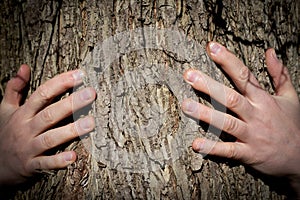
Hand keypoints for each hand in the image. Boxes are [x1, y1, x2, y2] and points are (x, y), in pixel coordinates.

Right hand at [0, 65, 95, 184]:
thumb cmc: (6, 133)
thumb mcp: (6, 109)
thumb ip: (14, 88)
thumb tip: (24, 67)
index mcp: (22, 114)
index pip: (43, 94)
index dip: (61, 83)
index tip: (80, 75)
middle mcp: (26, 129)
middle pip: (50, 114)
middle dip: (71, 103)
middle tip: (91, 94)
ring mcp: (29, 148)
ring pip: (51, 138)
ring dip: (71, 131)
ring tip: (91, 123)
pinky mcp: (32, 165)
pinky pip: (46, 163)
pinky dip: (58, 161)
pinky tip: (73, 157)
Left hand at [182, 42, 299, 192]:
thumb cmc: (293, 125)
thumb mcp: (291, 97)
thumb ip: (280, 74)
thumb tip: (270, 51)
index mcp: (263, 99)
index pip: (243, 75)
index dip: (227, 60)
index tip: (211, 47)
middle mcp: (256, 114)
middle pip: (230, 97)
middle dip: (209, 86)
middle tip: (189, 75)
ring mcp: (252, 134)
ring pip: (226, 122)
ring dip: (205, 114)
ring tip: (186, 105)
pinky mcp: (249, 153)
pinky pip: (229, 150)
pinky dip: (212, 147)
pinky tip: (196, 144)